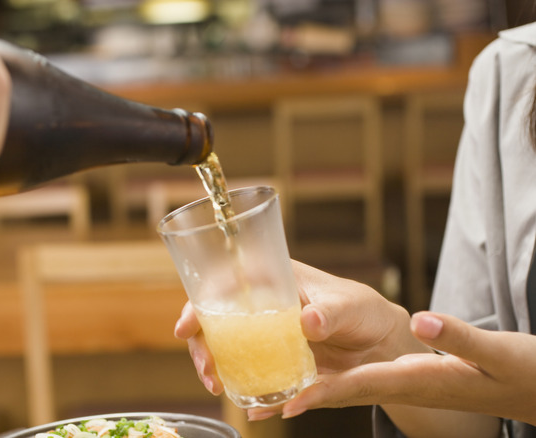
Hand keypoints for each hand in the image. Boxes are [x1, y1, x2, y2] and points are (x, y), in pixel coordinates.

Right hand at [174, 260, 426, 419]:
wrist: (382, 344)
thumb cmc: (363, 310)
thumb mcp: (349, 305)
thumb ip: (330, 312)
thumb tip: (307, 320)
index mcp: (271, 281)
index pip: (222, 287)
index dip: (198, 305)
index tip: (186, 328)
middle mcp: (260, 308)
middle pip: (214, 322)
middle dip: (201, 347)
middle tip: (207, 371)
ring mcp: (265, 338)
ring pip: (226, 351)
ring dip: (215, 370)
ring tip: (219, 388)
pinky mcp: (276, 364)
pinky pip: (252, 376)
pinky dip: (245, 391)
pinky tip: (250, 408)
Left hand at [280, 311, 535, 425]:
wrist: (528, 388)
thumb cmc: (517, 373)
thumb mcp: (494, 352)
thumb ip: (457, 337)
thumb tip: (422, 321)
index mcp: (414, 381)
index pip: (360, 387)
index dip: (322, 394)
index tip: (287, 402)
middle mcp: (397, 386)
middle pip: (336, 394)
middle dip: (296, 398)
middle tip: (253, 405)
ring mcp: (394, 384)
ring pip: (337, 390)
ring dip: (299, 391)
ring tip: (258, 395)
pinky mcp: (396, 378)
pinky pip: (350, 382)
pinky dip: (319, 381)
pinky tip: (296, 375)